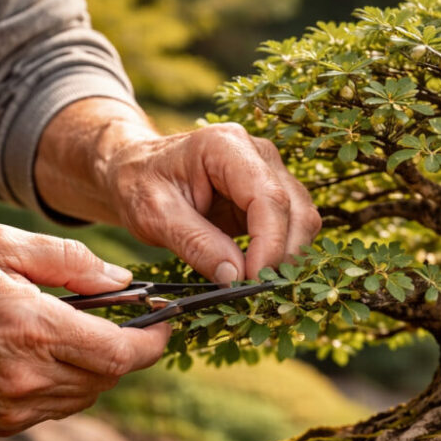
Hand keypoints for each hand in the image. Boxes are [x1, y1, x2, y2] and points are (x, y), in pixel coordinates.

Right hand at [0, 225, 168, 434]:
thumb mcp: (0, 247)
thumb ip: (69, 261)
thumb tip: (123, 281)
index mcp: (36, 330)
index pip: (123, 353)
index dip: (155, 341)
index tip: (166, 323)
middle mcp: (31, 378)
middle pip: (111, 376)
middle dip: (126, 349)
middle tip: (120, 321)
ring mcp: (16, 408)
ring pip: (88, 395)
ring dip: (97, 368)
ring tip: (75, 334)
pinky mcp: (2, 424)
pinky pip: (58, 408)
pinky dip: (66, 384)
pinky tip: (43, 356)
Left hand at [35, 101, 320, 282]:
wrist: (138, 171)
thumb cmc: (139, 185)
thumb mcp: (153, 215)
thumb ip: (195, 243)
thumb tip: (236, 278)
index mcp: (226, 146)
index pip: (268, 197)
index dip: (268, 245)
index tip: (251, 282)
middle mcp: (259, 153)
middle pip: (295, 210)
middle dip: (281, 257)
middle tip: (254, 293)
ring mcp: (271, 172)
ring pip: (303, 220)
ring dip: (286, 259)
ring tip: (254, 286)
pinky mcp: (273, 194)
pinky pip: (293, 228)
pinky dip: (281, 255)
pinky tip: (257, 274)